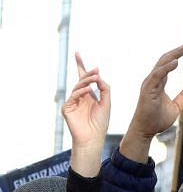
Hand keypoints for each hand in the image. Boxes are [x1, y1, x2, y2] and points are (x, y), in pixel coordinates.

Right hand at [63, 54, 111, 175]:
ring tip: (95, 78)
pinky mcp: (67, 108)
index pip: (84, 78)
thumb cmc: (100, 123)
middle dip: (86, 73)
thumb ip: (104, 90)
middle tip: (96, 69)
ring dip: (86, 81)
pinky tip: (87, 89)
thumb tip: (99, 76)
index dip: (81, 66)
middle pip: (80, 80)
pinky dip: (80, 92)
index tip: (77, 53)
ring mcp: (72, 102)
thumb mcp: (106, 103)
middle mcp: (80, 96)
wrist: (94, 138)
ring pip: (78, 87)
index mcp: (89, 95)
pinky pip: (73, 97)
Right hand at [120, 41, 182, 162]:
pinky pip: (157, 76)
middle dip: (177, 51)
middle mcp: (152, 80)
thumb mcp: (176, 106)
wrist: (146, 131)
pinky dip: (165, 69)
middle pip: (165, 61)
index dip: (178, 54)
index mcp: (158, 82)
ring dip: (173, 56)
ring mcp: (149, 85)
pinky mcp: (148, 91)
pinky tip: (175, 63)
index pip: (168, 63)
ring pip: (161, 66)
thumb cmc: (156, 119)